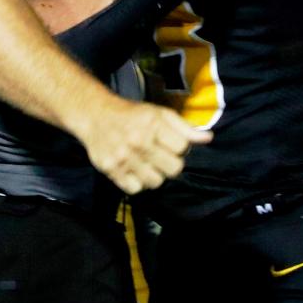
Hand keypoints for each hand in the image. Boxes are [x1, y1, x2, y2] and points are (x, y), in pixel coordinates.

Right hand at [82, 100, 211, 195]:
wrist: (95, 115)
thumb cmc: (132, 114)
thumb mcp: (159, 113)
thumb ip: (184, 127)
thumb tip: (208, 138)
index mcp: (153, 124)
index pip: (182, 149)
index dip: (180, 148)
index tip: (171, 144)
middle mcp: (139, 142)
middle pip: (173, 169)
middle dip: (171, 164)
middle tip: (161, 156)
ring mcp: (124, 158)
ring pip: (156, 182)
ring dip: (155, 175)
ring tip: (147, 164)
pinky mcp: (111, 170)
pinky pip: (135, 189)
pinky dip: (137, 183)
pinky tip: (134, 170)